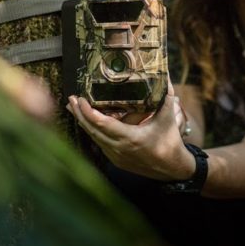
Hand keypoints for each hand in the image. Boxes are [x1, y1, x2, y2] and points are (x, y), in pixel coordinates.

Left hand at [66, 91, 194, 181]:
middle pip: (92, 131)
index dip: (88, 112)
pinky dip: (92, 131)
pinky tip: (87, 122)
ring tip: (74, 108)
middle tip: (71, 99)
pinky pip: (100, 144)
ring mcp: (116, 156)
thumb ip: (166, 96)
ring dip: (83, 122)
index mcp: (130, 138)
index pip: (102, 125)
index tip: (80, 99)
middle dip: (80, 114)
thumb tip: (165, 77)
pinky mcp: (116, 160)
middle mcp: (119, 149)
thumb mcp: (168, 118)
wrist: (173, 168)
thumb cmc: (170, 142)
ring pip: (94, 138)